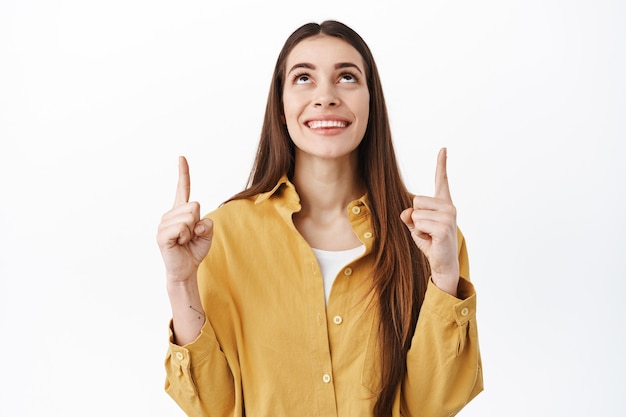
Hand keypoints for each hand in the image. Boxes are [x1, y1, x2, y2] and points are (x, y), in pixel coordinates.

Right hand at [156, 156, 212, 284]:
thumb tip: (196, 222)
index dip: (183, 173)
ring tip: (184, 241)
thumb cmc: (195, 250)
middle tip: (190, 236)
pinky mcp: (161, 235)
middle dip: (198, 223)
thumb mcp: (207, 233)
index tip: (181, 158)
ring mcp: (164, 224)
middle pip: (194, 206)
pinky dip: (185, 237)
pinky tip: (179, 244)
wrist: (186, 269)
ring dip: (192, 232)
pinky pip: (181, 228)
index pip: (183, 188)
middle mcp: (170, 214)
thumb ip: (207, 223)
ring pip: (189, 217)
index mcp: (181, 211)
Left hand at [400, 148, 459, 295]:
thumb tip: (407, 213)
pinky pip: (419, 224)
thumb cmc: (430, 242)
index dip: (441, 164)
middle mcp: (449, 206)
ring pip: (416, 214)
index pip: (441, 180)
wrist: (442, 263)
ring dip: (417, 227)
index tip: (443, 149)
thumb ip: (410, 215)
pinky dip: (420, 234)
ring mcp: (449, 216)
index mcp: (443, 203)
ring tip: (430, 236)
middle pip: (416, 201)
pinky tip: (432, 240)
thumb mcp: (416, 226)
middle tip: (427, 230)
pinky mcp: (444, 227)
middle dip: (415, 217)